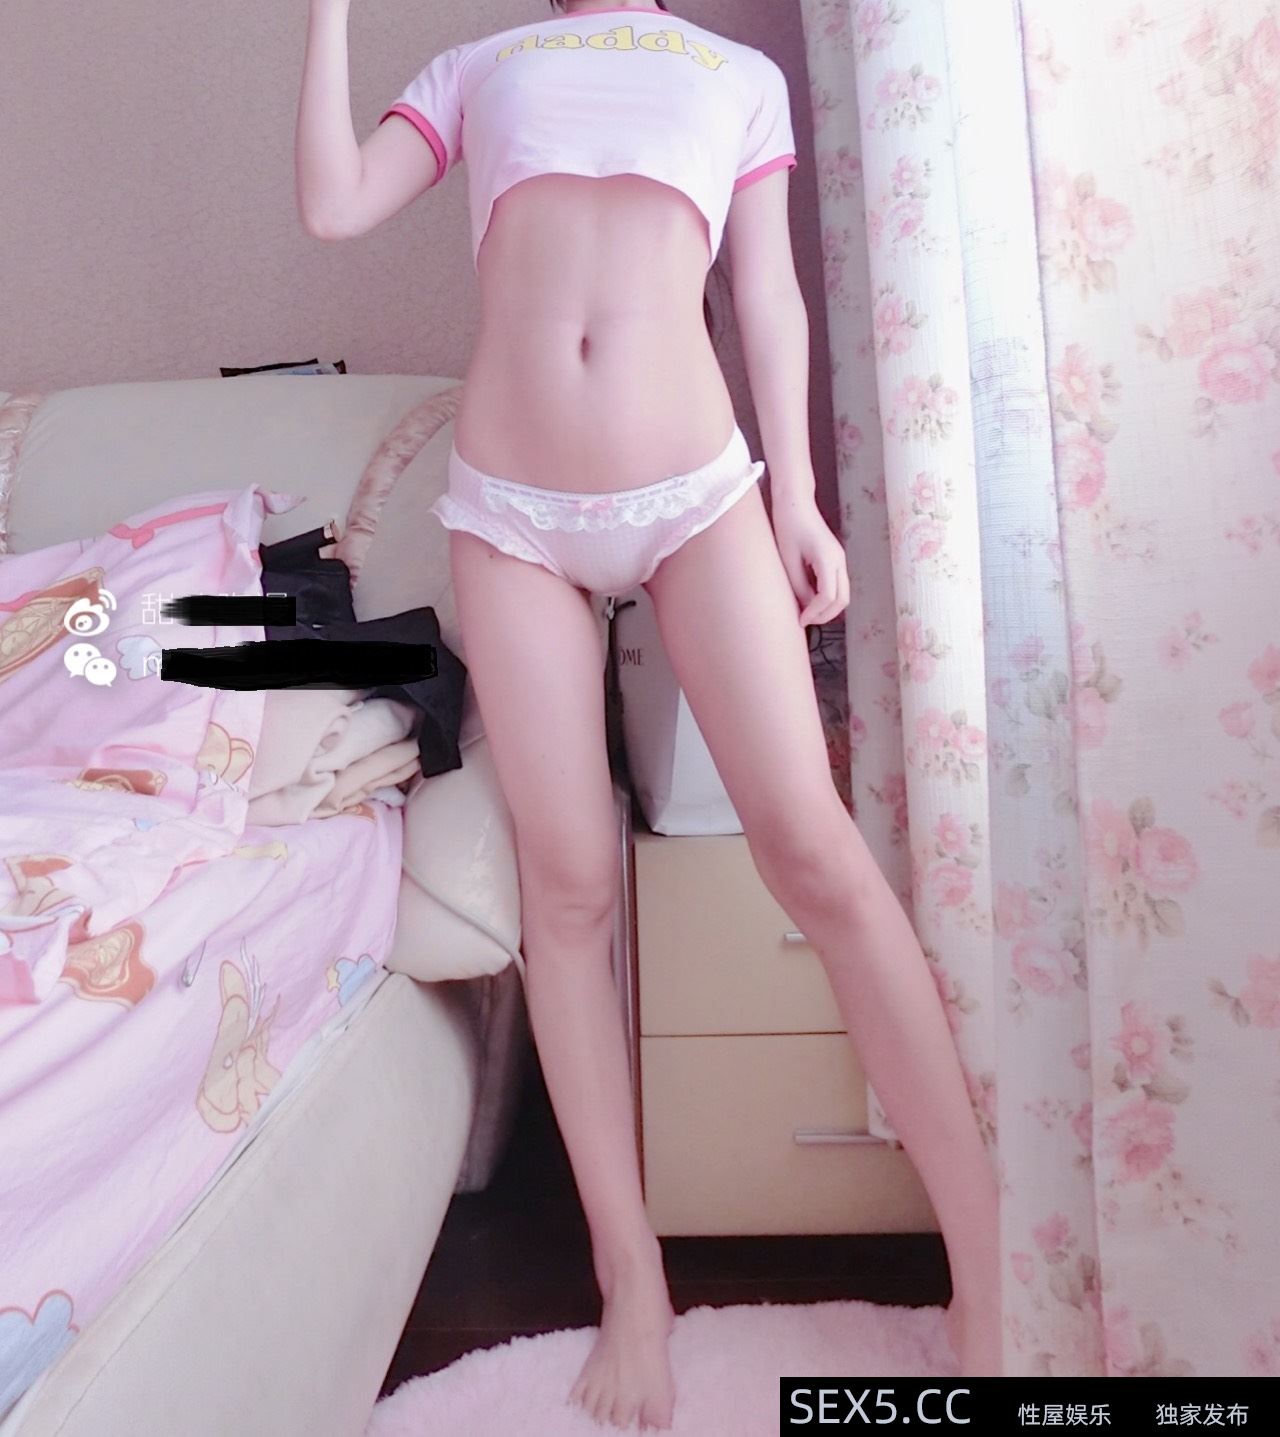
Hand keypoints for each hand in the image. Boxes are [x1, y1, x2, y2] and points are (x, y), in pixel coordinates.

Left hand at [770, 496, 849, 627]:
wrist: (795, 503)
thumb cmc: (788, 526)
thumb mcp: (788, 560)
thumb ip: (798, 585)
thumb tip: (806, 607)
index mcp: (828, 558)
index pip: (828, 596)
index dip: (815, 612)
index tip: (800, 620)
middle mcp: (839, 560)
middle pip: (842, 599)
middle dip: (825, 615)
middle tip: (805, 621)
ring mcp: (839, 559)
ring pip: (842, 593)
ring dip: (827, 608)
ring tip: (807, 613)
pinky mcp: (834, 558)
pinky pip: (837, 584)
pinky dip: (827, 597)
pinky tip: (809, 599)